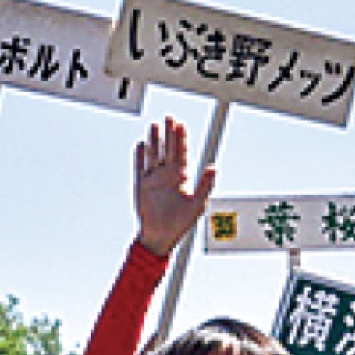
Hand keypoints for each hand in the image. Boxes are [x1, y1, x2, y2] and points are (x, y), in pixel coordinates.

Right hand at [134, 117, 215, 258]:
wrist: (160, 237)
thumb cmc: (180, 223)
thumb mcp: (197, 204)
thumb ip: (205, 185)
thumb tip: (214, 167)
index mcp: (181, 178)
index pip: (181, 153)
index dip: (181, 139)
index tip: (181, 124)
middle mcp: (167, 175)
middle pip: (167, 149)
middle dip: (168, 134)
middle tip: (168, 117)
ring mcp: (154, 179)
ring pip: (154, 155)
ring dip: (154, 141)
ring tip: (154, 125)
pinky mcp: (141, 186)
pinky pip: (140, 168)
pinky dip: (140, 157)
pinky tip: (141, 145)